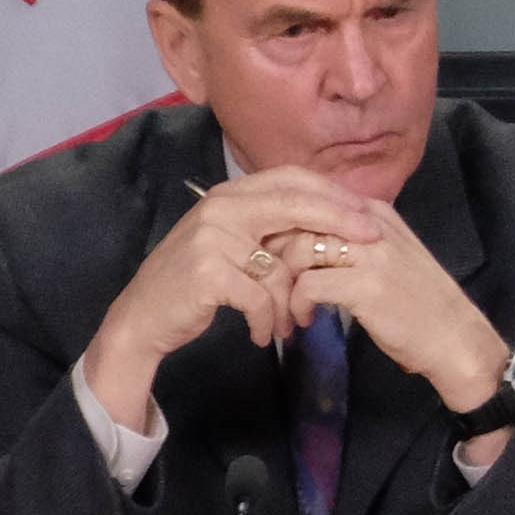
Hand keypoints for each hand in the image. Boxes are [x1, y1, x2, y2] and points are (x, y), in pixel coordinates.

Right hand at [82, 169, 387, 430]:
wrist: (143, 318)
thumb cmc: (197, 284)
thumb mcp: (234, 244)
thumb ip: (271, 228)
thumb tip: (334, 219)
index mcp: (231, 195)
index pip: (293, 179)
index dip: (335, 194)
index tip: (370, 213)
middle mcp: (220, 208)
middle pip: (296, 205)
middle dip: (340, 223)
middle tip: (372, 244)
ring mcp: (211, 238)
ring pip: (280, 265)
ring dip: (292, 302)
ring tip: (294, 324)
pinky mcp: (206, 272)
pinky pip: (259, 297)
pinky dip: (267, 320)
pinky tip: (264, 335)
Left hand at [289, 191, 514, 446]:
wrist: (455, 337)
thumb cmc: (418, 301)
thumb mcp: (386, 255)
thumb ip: (350, 239)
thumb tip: (298, 236)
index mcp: (375, 213)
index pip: (310, 202)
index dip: (283, 230)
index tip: (275, 260)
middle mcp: (371, 224)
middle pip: (298, 222)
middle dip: (275, 256)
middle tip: (272, 286)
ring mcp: (371, 253)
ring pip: (298, 250)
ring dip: (283, 284)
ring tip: (289, 308)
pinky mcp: (366, 284)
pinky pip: (307, 285)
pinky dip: (297, 305)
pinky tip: (306, 320)